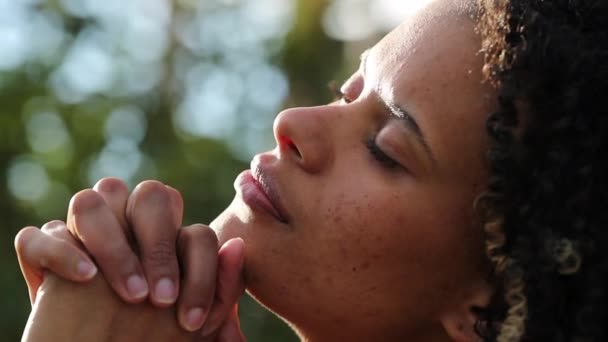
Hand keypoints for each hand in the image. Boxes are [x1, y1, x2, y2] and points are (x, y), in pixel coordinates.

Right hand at [15, 178, 244, 333]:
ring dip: (113, 243)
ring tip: (130, 293)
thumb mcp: (195, 328)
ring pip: (91, 200)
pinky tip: (85, 279)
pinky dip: (61, 252)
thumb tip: (238, 246)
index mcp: (167, 242)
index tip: (189, 320)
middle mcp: (129, 228)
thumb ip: (222, 290)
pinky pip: (38, 235)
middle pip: (150, 194)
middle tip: (159, 298)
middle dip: (158, 243)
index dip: (198, 271)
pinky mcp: (43, 254)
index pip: (191, 229)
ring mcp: (83, 236)